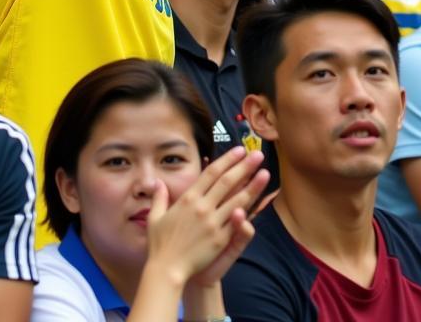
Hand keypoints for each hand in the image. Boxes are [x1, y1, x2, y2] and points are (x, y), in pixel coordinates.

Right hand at [145, 147, 268, 283]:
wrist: (167, 270)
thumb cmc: (160, 245)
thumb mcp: (155, 218)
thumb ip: (159, 198)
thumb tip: (157, 182)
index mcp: (188, 199)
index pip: (211, 173)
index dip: (227, 160)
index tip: (240, 150)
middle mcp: (202, 207)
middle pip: (227, 182)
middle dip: (244, 166)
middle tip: (258, 154)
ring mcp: (212, 223)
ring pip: (237, 200)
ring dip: (253, 186)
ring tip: (265, 174)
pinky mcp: (220, 239)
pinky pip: (236, 222)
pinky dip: (247, 211)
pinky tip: (258, 202)